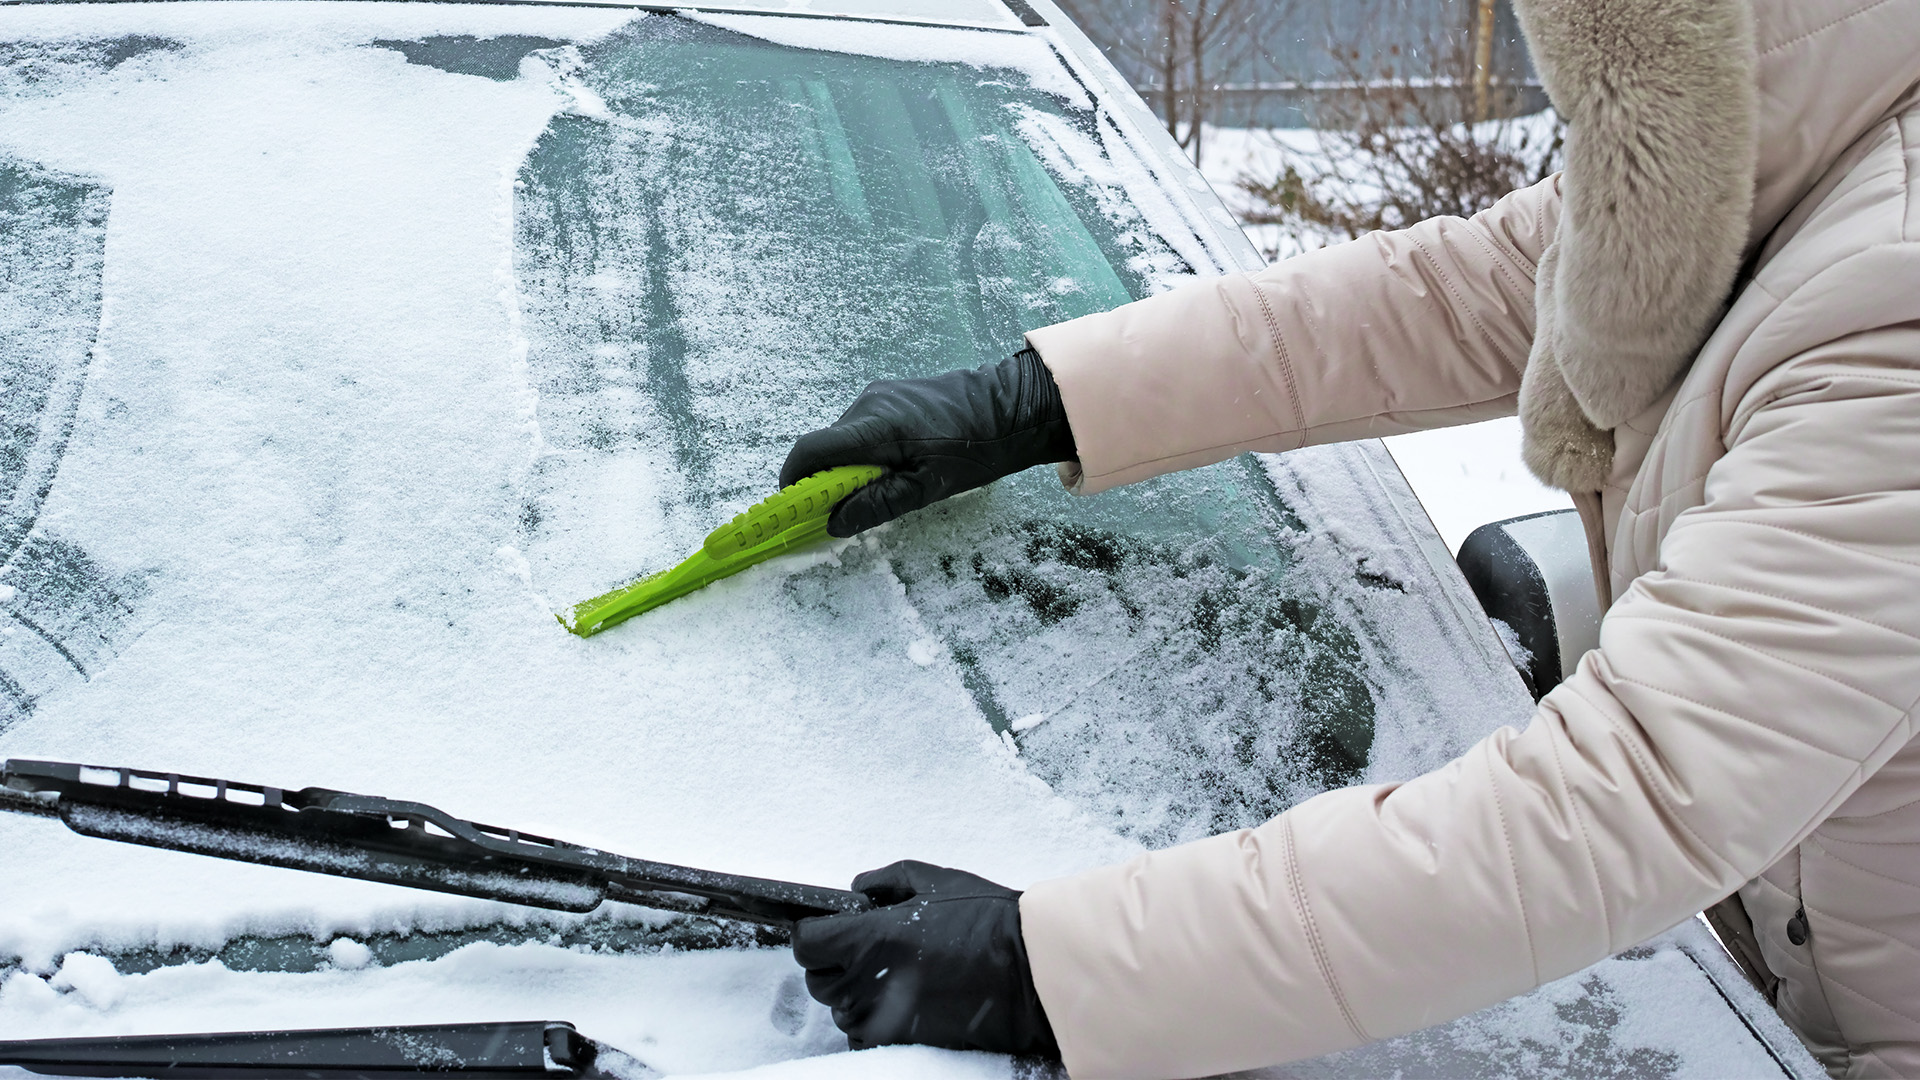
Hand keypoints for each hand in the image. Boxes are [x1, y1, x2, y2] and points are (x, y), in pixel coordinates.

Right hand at [780, 348, 1075, 536]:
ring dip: (850, 468)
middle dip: (826, 482)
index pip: (810, 451)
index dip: (793, 482)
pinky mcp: (890, 396)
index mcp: (874, 427)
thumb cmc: (977, 448)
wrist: (1012, 406)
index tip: (793, 509)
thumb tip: (833, 523)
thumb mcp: (928, 487)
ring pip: (844, 440)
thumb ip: (877, 504)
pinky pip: (862, 430)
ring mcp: (878, 396)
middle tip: (846, 511)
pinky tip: (896, 467)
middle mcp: (867, 405)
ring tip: (885, 488)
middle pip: (825, 448)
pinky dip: (865, 454)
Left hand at [790, 861, 1058, 1057]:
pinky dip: (872, 1020)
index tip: (831, 930)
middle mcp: (868, 982)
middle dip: (834, 963)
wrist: (1028, 972)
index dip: (815, 934)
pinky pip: (863, 1035)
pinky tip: (901, 999)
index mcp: (870, 939)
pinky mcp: (901, 1041)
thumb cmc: (986, 921)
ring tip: (891, 974)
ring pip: (840, 1010)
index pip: (806, 945)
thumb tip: (857, 889)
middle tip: (868, 949)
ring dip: (854, 993)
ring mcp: (883, 1018)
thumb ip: (886, 880)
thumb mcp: (935, 882)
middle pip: (818, 980)